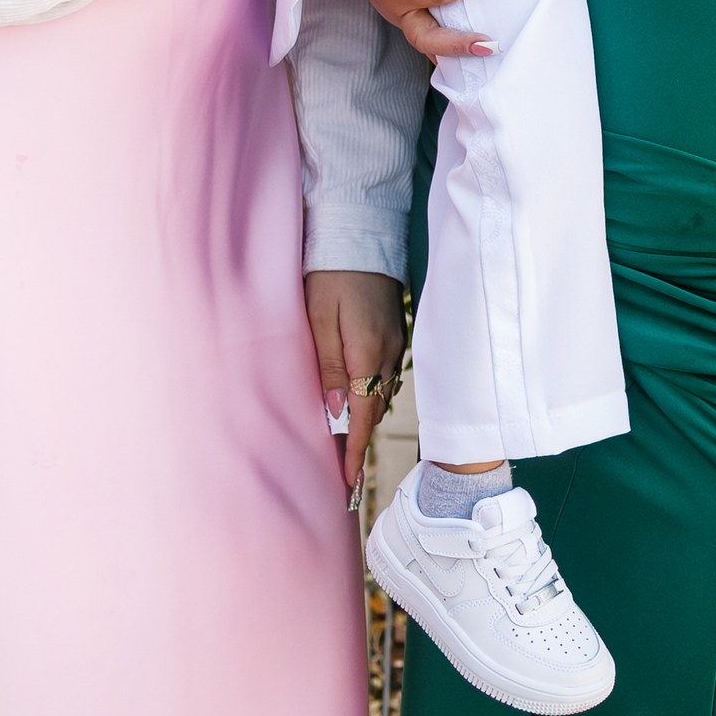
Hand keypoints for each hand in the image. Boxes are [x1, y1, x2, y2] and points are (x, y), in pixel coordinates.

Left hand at [305, 268, 405, 489]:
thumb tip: (334, 411)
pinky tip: (359, 404)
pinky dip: (372, 397)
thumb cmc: (332, 273)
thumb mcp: (319, 318)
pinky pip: (384, 376)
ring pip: (381, 395)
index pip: (364, 415)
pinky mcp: (394, 334)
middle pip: (375, 410)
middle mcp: (389, 353)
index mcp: (368, 352)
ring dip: (366, 421)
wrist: (361, 232)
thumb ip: (328, 366)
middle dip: (359, 443)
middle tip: (342, 476)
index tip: (346, 483)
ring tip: (347, 448)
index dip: (354, 450)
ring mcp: (396, 343)